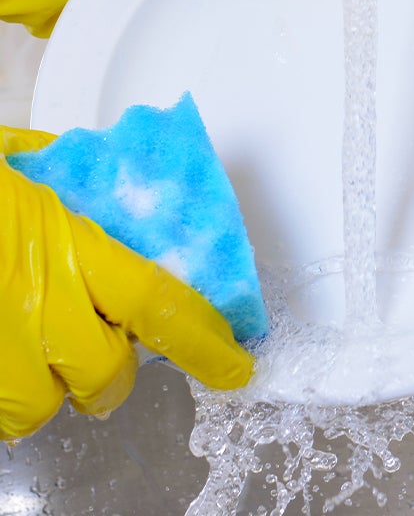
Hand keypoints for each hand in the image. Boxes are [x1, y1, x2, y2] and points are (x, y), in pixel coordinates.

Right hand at [0, 125, 252, 440]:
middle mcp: (31, 302)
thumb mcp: (15, 161)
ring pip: (39, 406)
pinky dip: (0, 396)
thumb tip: (107, 187)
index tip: (236, 365)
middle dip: (112, 376)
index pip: (157, 303)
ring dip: (46, 389)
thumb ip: (68, 183)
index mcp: (62, 243)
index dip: (204, 341)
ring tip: (32, 358)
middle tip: (103, 357)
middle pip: (105, 373)